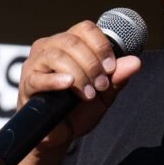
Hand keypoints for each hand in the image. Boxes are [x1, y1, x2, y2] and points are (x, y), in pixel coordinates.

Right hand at [18, 20, 141, 150]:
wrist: (59, 135)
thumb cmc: (78, 110)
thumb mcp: (104, 94)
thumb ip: (117, 78)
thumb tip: (136, 62)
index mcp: (68, 44)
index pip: (85, 28)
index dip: (101, 45)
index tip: (111, 68)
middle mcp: (49, 48)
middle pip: (72, 41)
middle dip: (92, 63)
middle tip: (101, 86)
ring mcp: (35, 64)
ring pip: (57, 55)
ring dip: (79, 74)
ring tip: (88, 94)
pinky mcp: (27, 84)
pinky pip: (39, 78)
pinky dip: (56, 80)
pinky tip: (68, 84)